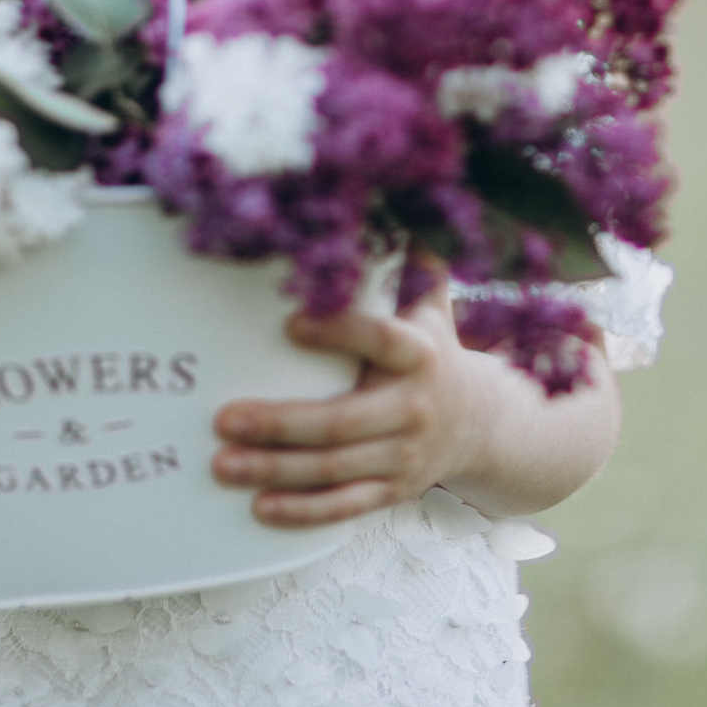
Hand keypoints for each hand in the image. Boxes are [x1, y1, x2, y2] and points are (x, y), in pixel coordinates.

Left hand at [211, 275, 499, 528]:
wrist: (484, 424)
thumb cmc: (435, 352)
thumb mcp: (432, 306)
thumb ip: (413, 258)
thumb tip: (397, 195)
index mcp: (421, 354)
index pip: (380, 340)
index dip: (339, 331)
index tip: (291, 322)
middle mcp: (413, 409)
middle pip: (343, 421)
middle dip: (281, 423)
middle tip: (223, 419)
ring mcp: (403, 456)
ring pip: (335, 469)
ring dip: (276, 469)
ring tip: (223, 463)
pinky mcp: (392, 490)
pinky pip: (345, 506)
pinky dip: (302, 511)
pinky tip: (259, 507)